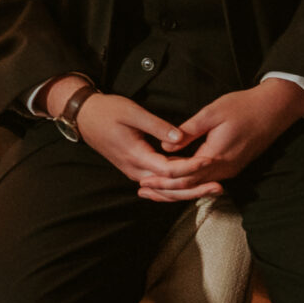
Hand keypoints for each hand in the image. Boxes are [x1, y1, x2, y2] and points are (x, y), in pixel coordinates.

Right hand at [73, 91, 227, 200]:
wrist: (84, 117)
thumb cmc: (107, 111)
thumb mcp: (132, 112)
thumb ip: (157, 126)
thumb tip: (180, 137)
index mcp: (135, 155)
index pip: (168, 170)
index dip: (190, 168)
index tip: (209, 162)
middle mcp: (135, 169)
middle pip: (169, 187)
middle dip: (195, 189)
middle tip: (219, 188)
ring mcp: (134, 171)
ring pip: (165, 190)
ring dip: (188, 192)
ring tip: (211, 190)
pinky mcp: (136, 169)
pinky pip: (159, 185)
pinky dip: (176, 188)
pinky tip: (193, 188)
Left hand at [148, 79, 303, 200]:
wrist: (274, 109)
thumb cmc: (243, 107)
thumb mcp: (211, 113)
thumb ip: (188, 131)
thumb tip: (166, 145)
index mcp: (217, 156)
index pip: (185, 176)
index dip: (163, 180)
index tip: (144, 180)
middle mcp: (225, 168)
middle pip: (191, 187)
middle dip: (166, 190)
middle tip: (143, 190)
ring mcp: (231, 169)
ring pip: (199, 186)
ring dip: (177, 189)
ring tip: (155, 190)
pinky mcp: (233, 166)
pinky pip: (208, 180)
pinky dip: (190, 182)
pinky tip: (177, 180)